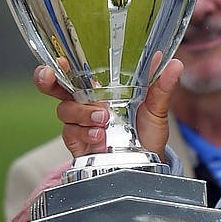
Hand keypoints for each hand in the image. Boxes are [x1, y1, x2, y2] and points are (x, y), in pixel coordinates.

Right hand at [34, 51, 181, 161]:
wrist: (148, 162)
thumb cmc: (148, 132)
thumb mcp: (157, 108)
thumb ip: (161, 86)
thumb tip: (174, 63)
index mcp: (102, 89)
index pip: (76, 71)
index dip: (62, 63)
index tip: (59, 59)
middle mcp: (87, 103)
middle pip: (56, 87)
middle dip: (46, 79)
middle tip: (48, 76)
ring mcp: (81, 123)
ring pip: (65, 110)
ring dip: (82, 112)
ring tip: (103, 119)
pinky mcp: (78, 143)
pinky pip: (70, 133)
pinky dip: (84, 133)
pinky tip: (100, 137)